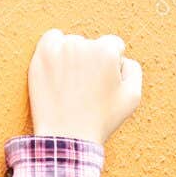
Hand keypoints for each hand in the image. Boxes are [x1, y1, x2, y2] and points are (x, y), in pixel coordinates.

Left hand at [28, 29, 142, 144]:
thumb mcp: (132, 97)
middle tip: (86, 89)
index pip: (114, 45)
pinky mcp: (42, 56)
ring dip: (73, 57)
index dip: (112, 66)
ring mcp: (59, 49)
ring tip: (71, 86)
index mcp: (106, 51)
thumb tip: (121, 57)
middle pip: (92, 45)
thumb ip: (133, 68)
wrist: (67, 137)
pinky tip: (57, 69)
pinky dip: (54, 49)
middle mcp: (82, 44)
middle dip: (92, 61)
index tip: (103, 84)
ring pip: (72, 44)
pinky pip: (51, 39)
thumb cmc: (101, 120)